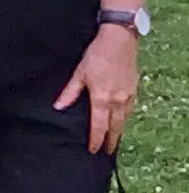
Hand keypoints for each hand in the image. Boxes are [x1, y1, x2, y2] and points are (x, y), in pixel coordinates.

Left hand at [74, 23, 142, 151]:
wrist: (120, 39)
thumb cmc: (98, 55)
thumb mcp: (79, 73)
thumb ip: (69, 92)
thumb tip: (58, 107)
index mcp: (102, 99)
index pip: (99, 126)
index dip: (96, 140)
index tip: (93, 151)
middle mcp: (118, 100)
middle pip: (116, 127)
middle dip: (111, 141)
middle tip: (107, 153)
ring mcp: (128, 94)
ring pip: (125, 119)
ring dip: (119, 131)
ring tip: (114, 141)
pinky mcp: (134, 87)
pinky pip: (130, 108)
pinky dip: (125, 118)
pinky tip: (122, 120)